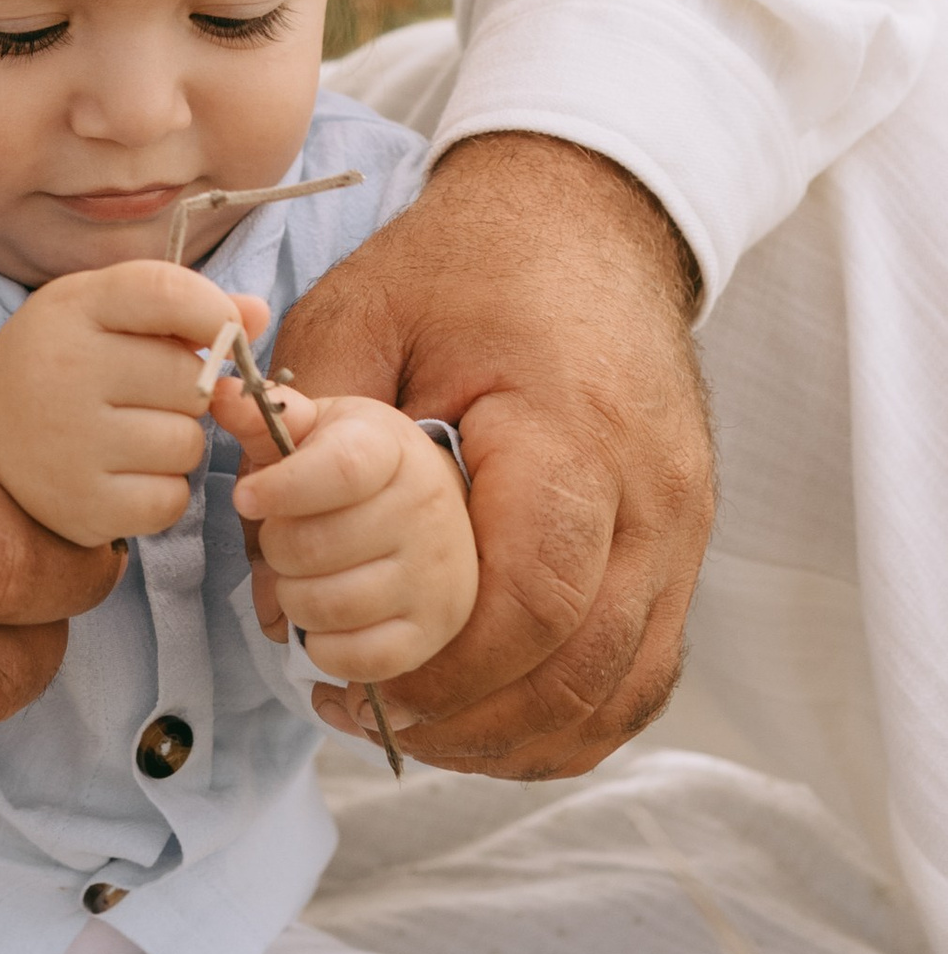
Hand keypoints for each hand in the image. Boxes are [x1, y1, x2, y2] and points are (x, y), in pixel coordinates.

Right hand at [0, 261, 270, 548]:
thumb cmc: (59, 359)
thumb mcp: (104, 311)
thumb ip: (181, 304)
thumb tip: (259, 314)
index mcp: (71, 309)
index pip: (168, 294)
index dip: (215, 314)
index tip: (220, 332)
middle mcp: (63, 372)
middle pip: (191, 381)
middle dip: (188, 391)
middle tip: (147, 394)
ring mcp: (68, 445)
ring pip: (188, 445)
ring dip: (176, 443)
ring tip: (131, 434)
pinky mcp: (78, 507)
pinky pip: (170, 501)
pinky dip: (160, 491)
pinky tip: (124, 473)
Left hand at [216, 381, 478, 680]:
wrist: (433, 510)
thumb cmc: (360, 468)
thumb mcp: (319, 430)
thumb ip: (266, 417)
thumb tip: (217, 392)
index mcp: (392, 451)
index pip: (337, 472)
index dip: (279, 489)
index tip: (246, 497)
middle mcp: (426, 512)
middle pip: (313, 547)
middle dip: (276, 548)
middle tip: (284, 541)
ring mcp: (436, 577)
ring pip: (327, 606)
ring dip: (293, 598)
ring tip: (303, 577)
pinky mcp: (432, 631)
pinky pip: (355, 657)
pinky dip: (322, 647)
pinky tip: (325, 620)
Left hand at [271, 133, 712, 776]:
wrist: (588, 218)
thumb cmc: (465, 267)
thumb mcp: (356, 316)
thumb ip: (303, 443)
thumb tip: (269, 594)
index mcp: (569, 432)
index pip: (530, 596)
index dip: (442, 665)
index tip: (352, 678)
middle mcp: (651, 494)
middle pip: (578, 668)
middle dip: (463, 717)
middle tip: (366, 711)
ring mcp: (683, 529)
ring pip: (616, 692)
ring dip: (512, 735)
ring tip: (413, 727)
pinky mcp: (684, 548)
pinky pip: (641, 677)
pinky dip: (565, 719)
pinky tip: (483, 717)